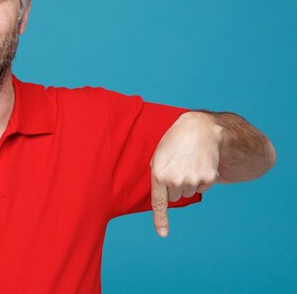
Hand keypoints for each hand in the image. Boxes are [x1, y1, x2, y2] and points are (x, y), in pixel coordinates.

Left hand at [150, 111, 222, 236]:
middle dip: (175, 185)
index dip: (161, 220)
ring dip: (189, 181)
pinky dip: (201, 179)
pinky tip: (200, 163)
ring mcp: (192, 181)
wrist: (201, 129)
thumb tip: (162, 191)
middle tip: (179, 165)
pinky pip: (202, 187)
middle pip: (175, 196)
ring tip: (189, 162)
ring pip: (189, 192)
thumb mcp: (159, 154)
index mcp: (158, 174)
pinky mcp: (208, 179)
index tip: (163, 234)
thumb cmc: (176, 140)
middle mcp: (175, 181)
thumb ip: (157, 172)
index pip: (159, 202)